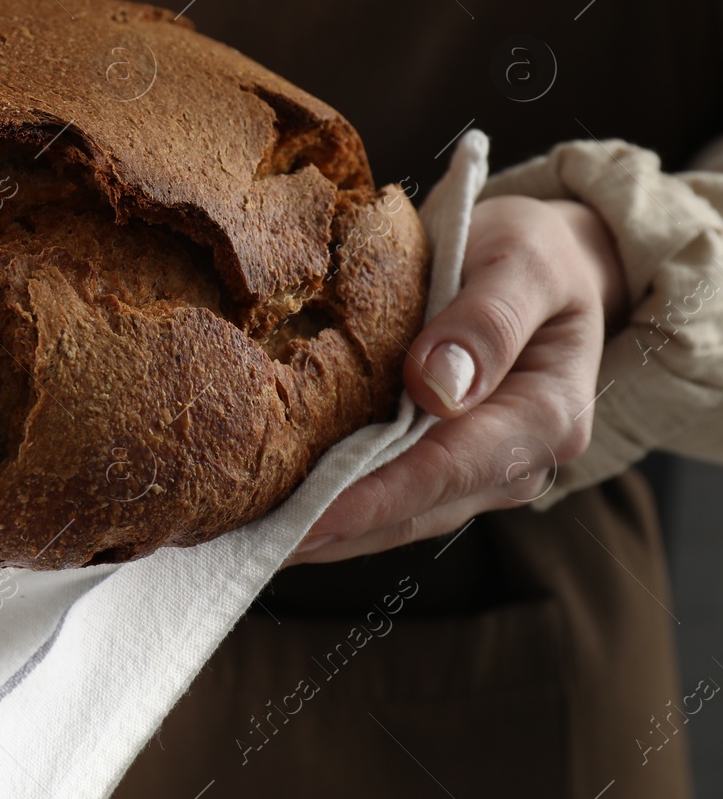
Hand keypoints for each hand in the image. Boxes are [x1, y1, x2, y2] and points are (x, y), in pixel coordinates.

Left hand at [285, 195, 628, 565]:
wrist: (549, 264)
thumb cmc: (535, 253)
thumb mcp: (523, 259)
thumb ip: (487, 320)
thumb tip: (435, 387)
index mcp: (547, 415)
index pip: (448, 469)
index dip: (375, 498)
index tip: (307, 520)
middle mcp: (518, 461)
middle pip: (416, 510)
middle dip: (335, 532)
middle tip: (250, 546)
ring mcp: (481, 471)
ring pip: (397, 516)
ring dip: (326, 533)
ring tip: (249, 541)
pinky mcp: (445, 464)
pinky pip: (389, 495)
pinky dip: (335, 507)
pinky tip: (277, 515)